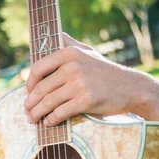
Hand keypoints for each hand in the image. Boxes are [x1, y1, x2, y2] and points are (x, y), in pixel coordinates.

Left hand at [24, 33, 140, 125]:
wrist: (131, 88)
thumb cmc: (105, 72)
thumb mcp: (88, 52)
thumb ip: (70, 43)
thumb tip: (55, 36)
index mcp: (69, 53)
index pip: (38, 68)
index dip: (29, 83)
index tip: (28, 92)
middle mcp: (72, 67)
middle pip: (41, 88)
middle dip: (30, 103)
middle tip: (27, 111)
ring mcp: (79, 84)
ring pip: (48, 102)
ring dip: (36, 114)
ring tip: (32, 119)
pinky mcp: (85, 100)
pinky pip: (59, 113)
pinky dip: (51, 120)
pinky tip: (49, 122)